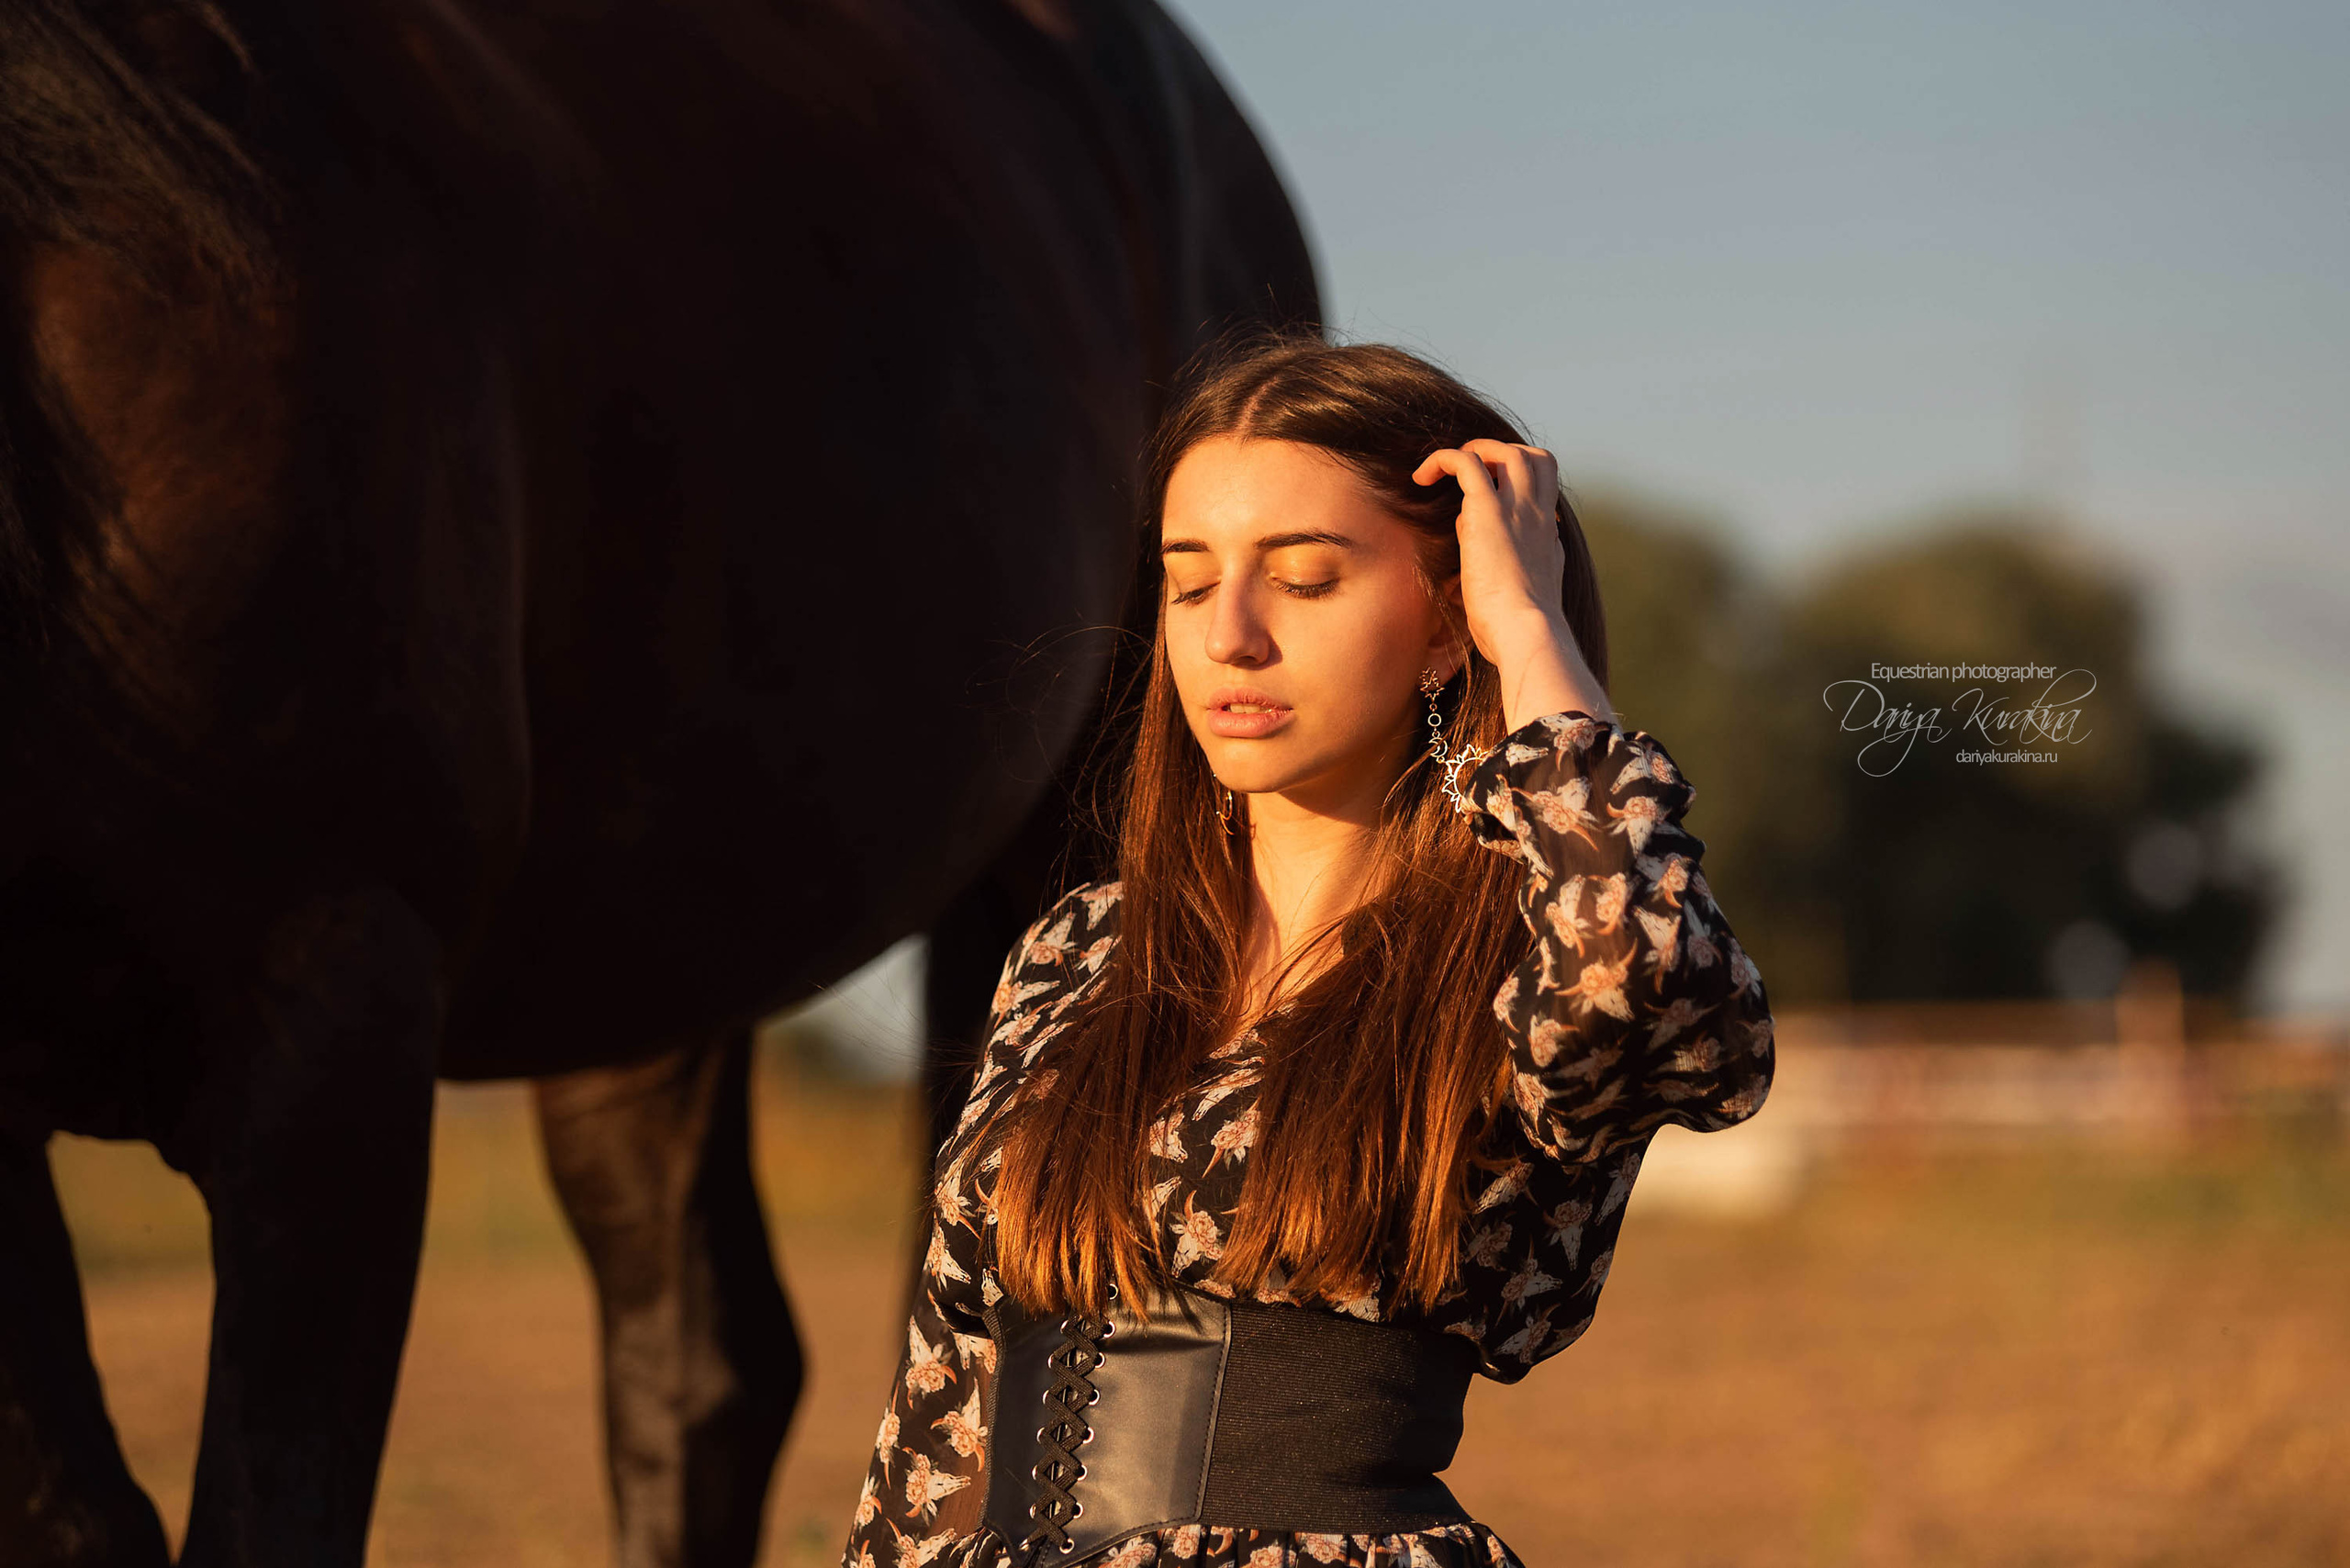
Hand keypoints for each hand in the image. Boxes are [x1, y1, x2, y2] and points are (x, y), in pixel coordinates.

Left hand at [1412, 440, 1614, 729]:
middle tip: (1472, 476)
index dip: (1517, 492)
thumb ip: (1507, 592)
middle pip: (1537, 460)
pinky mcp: (1489, 511)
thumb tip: (1484, 592)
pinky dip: (1443, 459)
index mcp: (1546, 542)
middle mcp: (1537, 519)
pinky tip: (1421, 477)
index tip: (1490, 509)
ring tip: (1443, 470)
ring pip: (1509, 451)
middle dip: (1505, 456)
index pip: (1540, 498)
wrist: (1527, 635)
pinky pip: (1468, 462)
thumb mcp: (1518, 610)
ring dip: (1476, 450)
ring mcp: (1518, 511)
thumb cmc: (1517, 638)